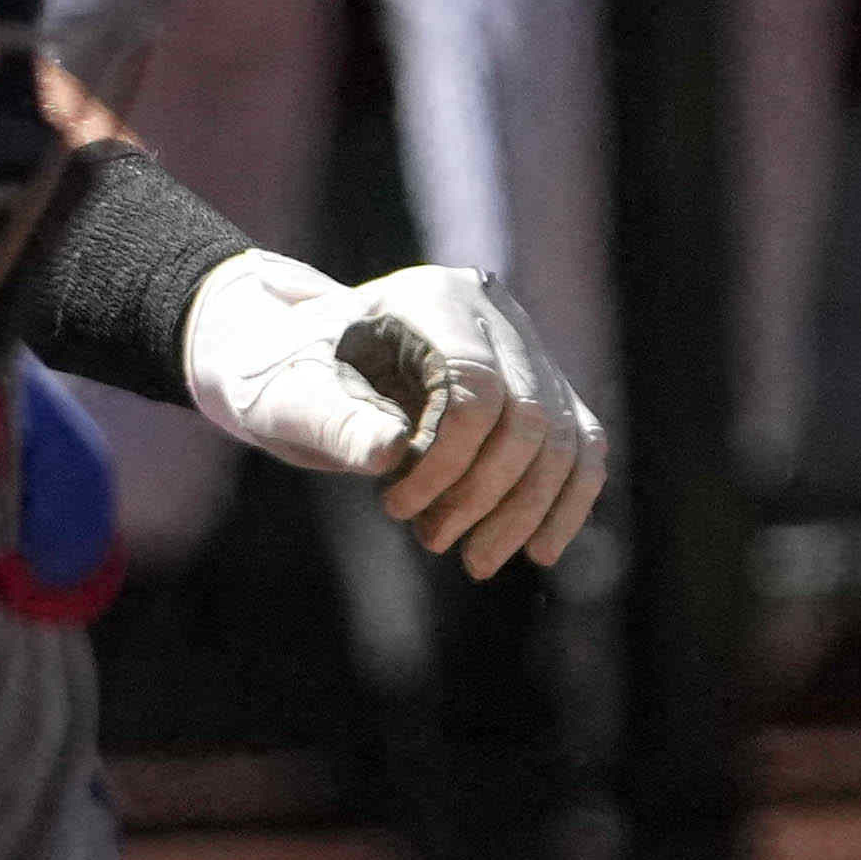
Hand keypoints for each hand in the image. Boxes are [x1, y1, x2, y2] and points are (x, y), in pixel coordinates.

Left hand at [186, 253, 605, 574]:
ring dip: (527, 511)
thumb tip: (392, 454)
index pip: (475, 384)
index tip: (396, 509)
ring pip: (563, 436)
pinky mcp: (537, 386)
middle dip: (487, 496)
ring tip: (476, 560)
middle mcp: (492, 314)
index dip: (449, 460)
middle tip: (435, 544)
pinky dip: (564, 501)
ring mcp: (523, 347)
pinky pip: (578, 445)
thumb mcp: (288, 397)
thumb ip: (337, 421)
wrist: (293, 360)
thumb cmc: (282, 374)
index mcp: (430, 299)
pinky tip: (539, 550)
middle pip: (529, 416)